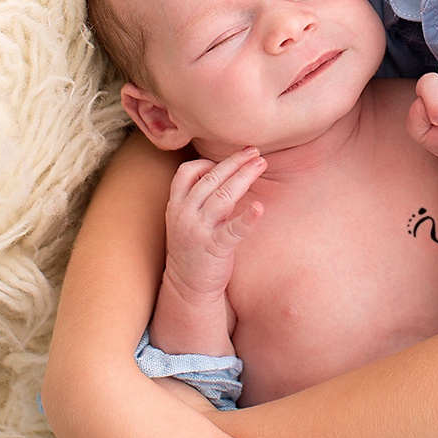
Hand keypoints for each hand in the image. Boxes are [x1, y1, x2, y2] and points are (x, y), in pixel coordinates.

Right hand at [163, 148, 267, 301]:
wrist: (187, 287)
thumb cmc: (193, 248)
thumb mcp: (186, 219)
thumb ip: (197, 197)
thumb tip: (219, 170)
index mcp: (176, 205)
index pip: (186, 172)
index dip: (207, 162)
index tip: (229, 160)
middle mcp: (184, 214)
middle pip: (211, 178)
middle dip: (235, 162)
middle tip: (254, 151)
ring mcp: (198, 231)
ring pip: (223, 196)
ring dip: (244, 176)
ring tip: (261, 164)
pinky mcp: (214, 248)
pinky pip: (232, 230)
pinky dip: (247, 219)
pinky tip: (259, 208)